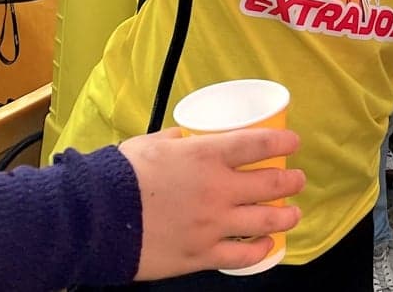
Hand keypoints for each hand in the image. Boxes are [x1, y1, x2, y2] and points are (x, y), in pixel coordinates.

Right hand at [122, 126, 304, 280]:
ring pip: (265, 221)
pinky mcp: (202, 254)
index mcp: (206, 155)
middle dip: (291, 181)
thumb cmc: (121, 175)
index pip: (258, 144)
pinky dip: (261, 250)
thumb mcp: (153, 143)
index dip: (283, 142)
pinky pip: (243, 255)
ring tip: (294, 213)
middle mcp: (217, 189)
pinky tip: (267, 245)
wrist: (95, 219)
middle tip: (298, 179)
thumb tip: (189, 136)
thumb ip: (178, 139)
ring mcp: (213, 224)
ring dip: (286, 216)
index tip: (294, 143)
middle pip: (271, 183)